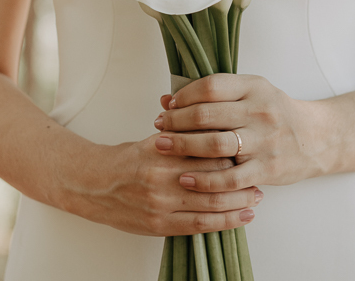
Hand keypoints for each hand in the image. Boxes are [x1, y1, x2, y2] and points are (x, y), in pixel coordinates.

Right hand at [62, 134, 262, 235]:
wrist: (93, 184)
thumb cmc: (128, 159)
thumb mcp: (156, 140)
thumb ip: (186, 136)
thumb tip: (222, 129)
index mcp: (163, 150)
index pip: (209, 149)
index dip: (234, 150)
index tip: (251, 149)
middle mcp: (162, 176)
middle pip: (215, 176)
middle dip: (243, 177)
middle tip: (261, 173)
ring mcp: (161, 203)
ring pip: (212, 203)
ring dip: (240, 201)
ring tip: (257, 197)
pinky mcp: (159, 225)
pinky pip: (200, 225)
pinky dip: (226, 222)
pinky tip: (243, 217)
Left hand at [152, 74, 324, 192]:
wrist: (317, 138)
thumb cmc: (277, 114)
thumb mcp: (252, 93)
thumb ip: (215, 95)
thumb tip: (167, 100)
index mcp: (255, 87)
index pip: (211, 87)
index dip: (184, 96)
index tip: (169, 105)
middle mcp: (260, 111)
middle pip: (207, 115)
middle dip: (176, 122)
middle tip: (159, 127)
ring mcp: (264, 141)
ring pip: (214, 144)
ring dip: (183, 146)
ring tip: (164, 147)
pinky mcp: (266, 169)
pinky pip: (229, 178)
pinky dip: (204, 180)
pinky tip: (186, 178)